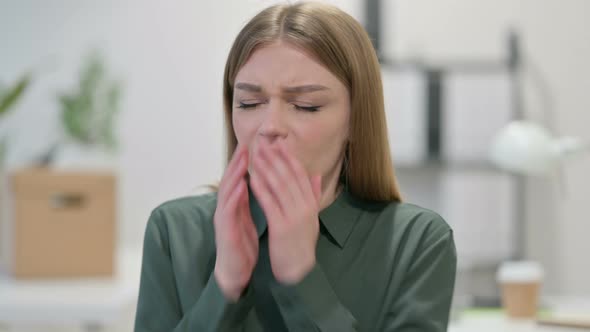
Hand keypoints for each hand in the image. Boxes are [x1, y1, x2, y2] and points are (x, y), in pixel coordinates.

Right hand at [213, 145, 258, 300]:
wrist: (234, 271)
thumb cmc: (241, 244)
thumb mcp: (246, 218)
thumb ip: (246, 201)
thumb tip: (252, 182)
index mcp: (233, 205)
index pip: (237, 179)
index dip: (243, 162)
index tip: (253, 145)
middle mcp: (225, 208)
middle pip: (229, 180)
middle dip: (236, 162)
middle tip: (245, 144)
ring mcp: (223, 219)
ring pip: (226, 192)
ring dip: (234, 175)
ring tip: (242, 160)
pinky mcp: (225, 231)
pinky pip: (228, 211)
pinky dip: (234, 197)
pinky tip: (241, 187)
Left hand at [250, 140, 321, 283]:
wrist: (300, 269)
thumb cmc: (302, 243)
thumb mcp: (312, 217)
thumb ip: (313, 195)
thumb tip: (317, 175)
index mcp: (311, 203)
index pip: (300, 174)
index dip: (289, 157)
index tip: (279, 143)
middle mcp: (305, 207)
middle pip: (289, 176)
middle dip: (276, 158)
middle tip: (264, 143)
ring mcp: (295, 216)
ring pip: (279, 186)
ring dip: (267, 168)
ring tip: (257, 155)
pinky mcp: (282, 226)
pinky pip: (270, 203)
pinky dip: (261, 189)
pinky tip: (252, 178)